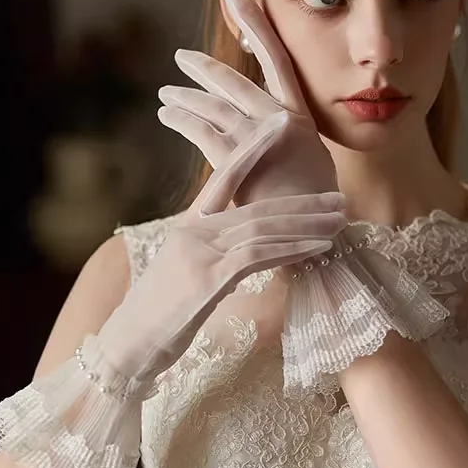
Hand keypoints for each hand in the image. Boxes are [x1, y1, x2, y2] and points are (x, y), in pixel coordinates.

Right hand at [95, 113, 346, 382]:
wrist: (128, 344)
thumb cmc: (157, 311)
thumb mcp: (183, 269)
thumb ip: (213, 248)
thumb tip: (244, 244)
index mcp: (190, 223)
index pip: (224, 172)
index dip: (254, 146)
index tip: (283, 122)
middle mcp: (196, 231)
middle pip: (259, 204)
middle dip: (304, 201)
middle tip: (339, 197)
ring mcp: (201, 253)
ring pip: (264, 226)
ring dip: (307, 224)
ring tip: (339, 221)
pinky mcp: (208, 279)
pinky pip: (258, 255)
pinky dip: (292, 249)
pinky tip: (318, 247)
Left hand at [157, 0, 337, 206]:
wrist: (307, 232)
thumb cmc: (312, 202)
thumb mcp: (312, 159)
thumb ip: (291, 134)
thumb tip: (275, 120)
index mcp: (299, 116)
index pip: (278, 57)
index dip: (257, 23)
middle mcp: (276, 119)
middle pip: (232, 82)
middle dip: (202, 68)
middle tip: (181, 58)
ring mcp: (254, 139)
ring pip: (210, 107)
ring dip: (183, 99)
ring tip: (166, 96)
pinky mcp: (233, 160)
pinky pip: (199, 131)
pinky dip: (180, 120)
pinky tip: (167, 116)